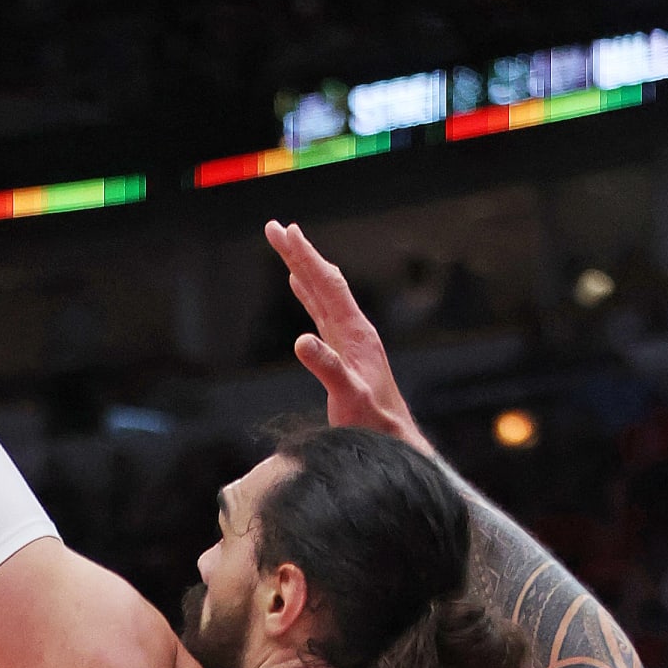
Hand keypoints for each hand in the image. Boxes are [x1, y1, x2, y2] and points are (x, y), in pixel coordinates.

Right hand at [265, 219, 433, 454]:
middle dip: (299, 253)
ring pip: (323, 293)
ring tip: (286, 245)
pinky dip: (307, 293)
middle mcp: (355, 328)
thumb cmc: (373, 422)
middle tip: (274, 228)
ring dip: (303, 268)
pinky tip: (298, 285)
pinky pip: (321, 310)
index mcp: (356, 332)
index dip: (304, 257)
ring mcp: (350, 338)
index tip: (284, 231)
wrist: (393, 439)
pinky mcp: (344, 349)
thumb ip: (327, 367)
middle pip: (324, 281)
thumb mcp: (349, 396)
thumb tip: (300, 340)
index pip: (326, 285)